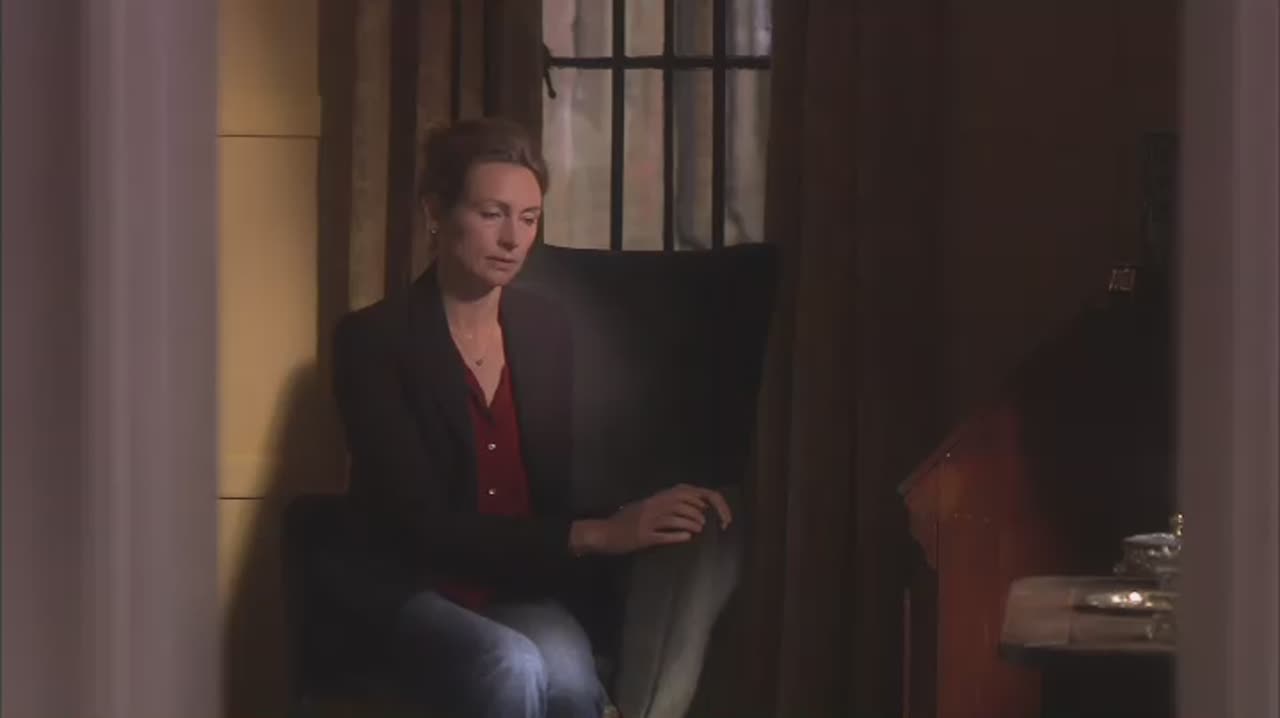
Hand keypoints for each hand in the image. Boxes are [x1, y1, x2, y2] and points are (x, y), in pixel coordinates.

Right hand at [572, 484, 732, 555]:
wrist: (604, 533)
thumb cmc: (627, 521)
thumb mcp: (649, 507)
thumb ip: (670, 506)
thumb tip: (697, 508)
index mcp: (658, 497)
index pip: (690, 491)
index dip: (709, 500)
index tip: (720, 513)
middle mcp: (654, 505)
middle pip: (685, 502)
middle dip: (702, 512)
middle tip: (709, 524)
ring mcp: (648, 521)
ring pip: (676, 517)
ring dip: (692, 523)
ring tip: (699, 529)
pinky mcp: (643, 536)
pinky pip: (664, 535)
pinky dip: (678, 535)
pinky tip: (687, 537)